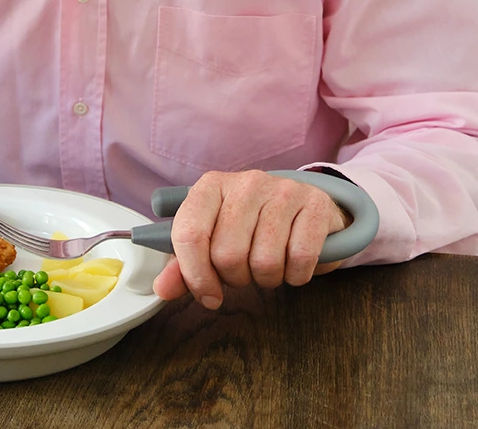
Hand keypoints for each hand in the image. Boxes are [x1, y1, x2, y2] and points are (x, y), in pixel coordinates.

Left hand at [152, 169, 348, 308]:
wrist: (306, 207)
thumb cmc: (253, 226)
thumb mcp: (215, 238)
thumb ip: (186, 265)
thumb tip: (162, 289)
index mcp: (211, 185)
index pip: (189, 234)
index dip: (195, 275)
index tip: (208, 294)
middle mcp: (246, 183)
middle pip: (228, 255)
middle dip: (236, 277)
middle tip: (245, 269)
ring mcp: (283, 190)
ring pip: (265, 261)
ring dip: (267, 279)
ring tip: (269, 263)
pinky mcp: (315, 204)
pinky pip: (300, 259)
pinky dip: (297, 275)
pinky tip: (293, 262)